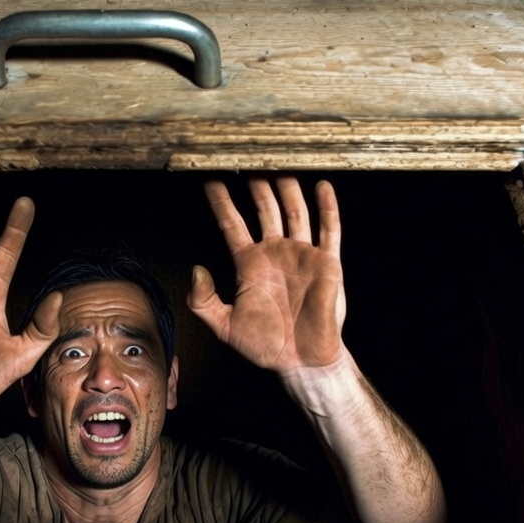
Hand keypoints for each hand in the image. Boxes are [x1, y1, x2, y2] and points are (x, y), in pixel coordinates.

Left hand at [188, 177, 346, 372]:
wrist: (302, 362)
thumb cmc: (266, 346)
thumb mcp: (225, 326)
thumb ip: (204, 301)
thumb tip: (195, 269)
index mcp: (249, 265)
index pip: (232, 224)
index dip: (221, 203)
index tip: (210, 181)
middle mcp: (275, 253)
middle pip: (264, 209)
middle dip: (256, 186)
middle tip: (248, 160)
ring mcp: (301, 255)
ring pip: (294, 212)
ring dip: (287, 189)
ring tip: (281, 164)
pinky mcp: (327, 263)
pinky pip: (328, 230)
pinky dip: (327, 208)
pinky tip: (322, 187)